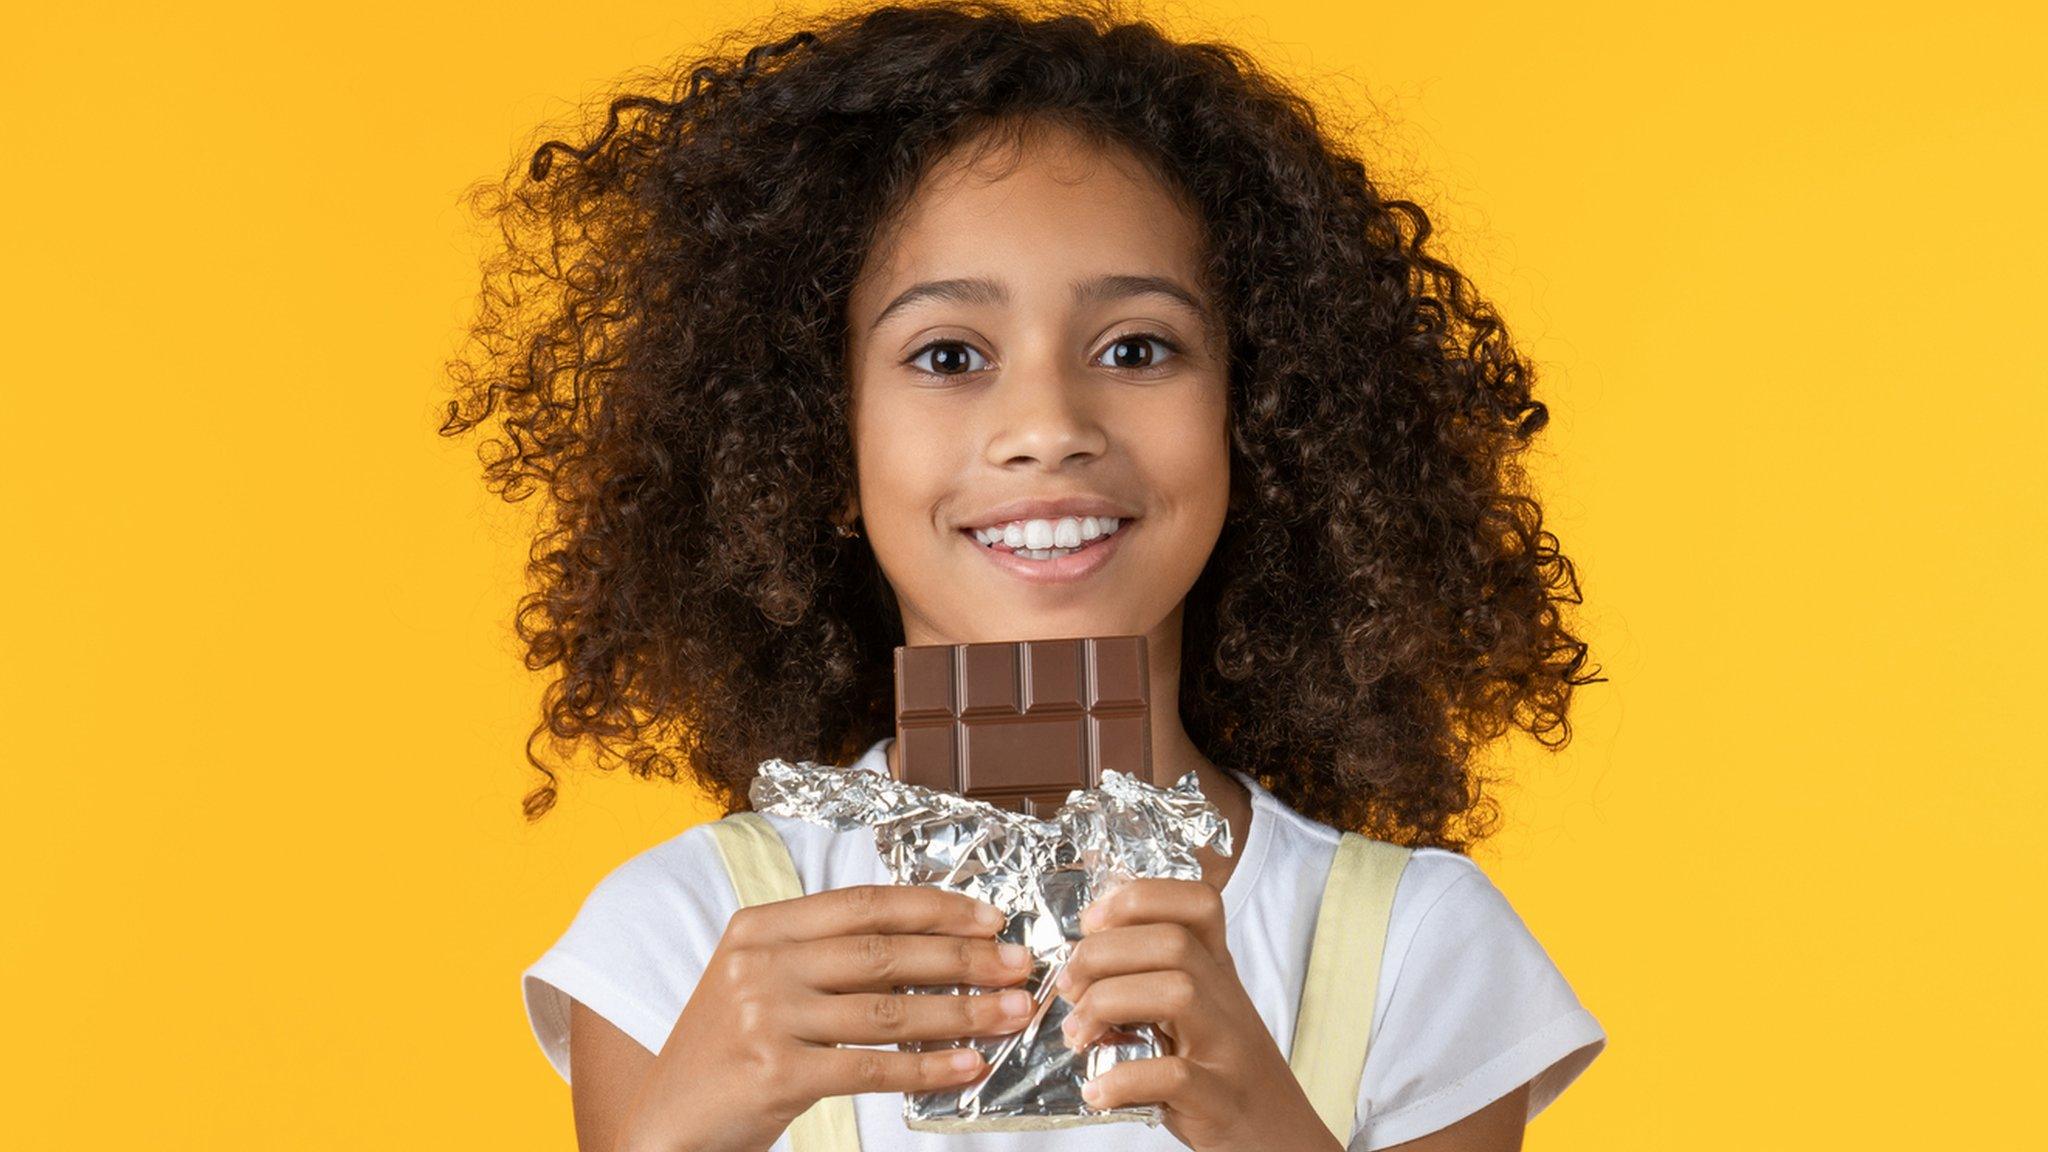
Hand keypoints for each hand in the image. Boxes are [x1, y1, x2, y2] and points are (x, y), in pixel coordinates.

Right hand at [617, 884, 1037, 1151]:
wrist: (666, 1123)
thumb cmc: (729, 1052)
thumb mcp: (764, 984)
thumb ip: (829, 960)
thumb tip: (936, 952)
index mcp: (759, 926)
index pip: (863, 904)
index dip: (933, 908)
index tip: (990, 919)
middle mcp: (759, 963)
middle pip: (883, 952)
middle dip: (962, 959)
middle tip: (1019, 966)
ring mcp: (764, 1017)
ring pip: (887, 1010)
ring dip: (961, 1013)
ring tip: (1011, 1014)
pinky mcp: (775, 1073)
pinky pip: (871, 1066)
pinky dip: (927, 1067)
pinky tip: (968, 1067)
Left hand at [1054, 878, 1342, 1151]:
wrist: (1281, 1139)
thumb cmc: (1224, 1073)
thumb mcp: (1199, 1012)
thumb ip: (1156, 977)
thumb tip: (1083, 953)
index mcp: (1217, 972)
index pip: (1197, 902)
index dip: (1139, 897)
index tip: (1092, 924)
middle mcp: (1228, 1001)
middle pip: (1171, 942)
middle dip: (1102, 954)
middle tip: (1069, 988)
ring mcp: (1229, 1049)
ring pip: (1178, 992)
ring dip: (1108, 1005)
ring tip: (1077, 1035)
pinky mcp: (1221, 1100)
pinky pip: (1176, 1075)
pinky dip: (1125, 1079)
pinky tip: (1097, 1091)